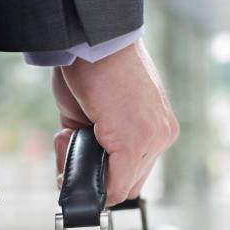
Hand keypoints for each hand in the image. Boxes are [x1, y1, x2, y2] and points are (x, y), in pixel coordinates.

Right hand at [52, 40, 178, 206]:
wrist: (94, 40)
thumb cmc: (95, 68)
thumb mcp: (100, 115)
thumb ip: (98, 145)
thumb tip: (79, 172)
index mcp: (158, 128)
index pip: (136, 172)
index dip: (106, 174)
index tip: (80, 154)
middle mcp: (162, 136)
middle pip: (130, 185)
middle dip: (97, 176)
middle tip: (70, 146)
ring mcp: (152, 140)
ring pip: (121, 189)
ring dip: (87, 172)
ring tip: (67, 138)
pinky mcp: (135, 143)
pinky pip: (113, 185)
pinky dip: (84, 175)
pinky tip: (68, 140)